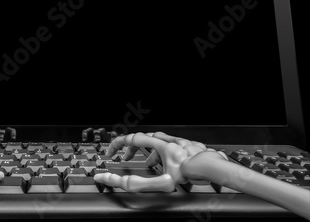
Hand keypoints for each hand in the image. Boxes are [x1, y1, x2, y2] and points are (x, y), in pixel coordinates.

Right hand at [93, 131, 227, 191]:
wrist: (211, 166)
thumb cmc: (190, 171)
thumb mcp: (161, 181)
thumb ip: (139, 184)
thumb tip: (119, 183)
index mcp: (159, 145)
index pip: (131, 139)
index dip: (118, 144)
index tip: (112, 151)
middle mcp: (168, 140)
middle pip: (143, 139)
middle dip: (132, 148)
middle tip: (126, 156)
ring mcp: (178, 142)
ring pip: (158, 143)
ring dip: (149, 152)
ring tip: (148, 163)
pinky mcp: (187, 147)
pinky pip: (171, 147)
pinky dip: (164, 154)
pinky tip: (168, 165)